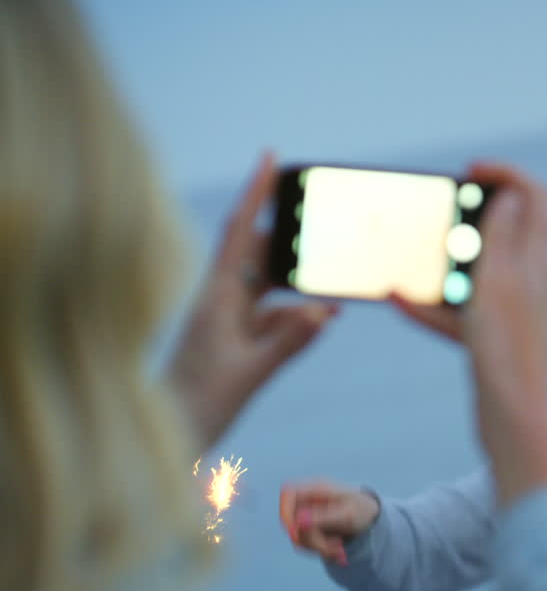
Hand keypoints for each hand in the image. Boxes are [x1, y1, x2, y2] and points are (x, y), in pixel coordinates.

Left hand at [168, 152, 337, 448]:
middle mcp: (221, 300)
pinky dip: (298, 311)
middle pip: (257, 251)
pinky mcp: (236, 339)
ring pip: (268, 283)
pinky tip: (324, 317)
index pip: (240, 232)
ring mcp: (228, 319)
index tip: (270, 157)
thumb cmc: (199, 404)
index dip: (256, 193)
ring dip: (298, 280)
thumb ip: (288, 343)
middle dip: (288, 234)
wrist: (169, 433)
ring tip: (333, 281)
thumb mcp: (249, 374)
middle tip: (319, 218)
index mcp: (217, 298)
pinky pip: (273, 313)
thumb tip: (324, 312)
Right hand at [279, 481, 380, 565]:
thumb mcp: (347, 515)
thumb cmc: (362, 510)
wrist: (370, 517)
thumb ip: (323, 517)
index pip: (288, 494)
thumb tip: (298, 521)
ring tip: (340, 551)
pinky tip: (337, 551)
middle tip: (337, 548)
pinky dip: (320, 551)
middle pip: (292, 521)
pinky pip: (304, 543)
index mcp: (318, 489)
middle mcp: (309, 499)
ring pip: (297, 536)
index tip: (296, 531)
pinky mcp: (308, 527)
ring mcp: (307, 513)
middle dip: (312, 540)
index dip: (285, 512)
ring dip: (318, 548)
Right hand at [390, 161, 546, 406]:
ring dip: (443, 260)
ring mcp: (511, 309)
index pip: (536, 196)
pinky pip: (459, 310)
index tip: (468, 171)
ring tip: (409, 255)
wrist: (513, 421)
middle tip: (435, 210)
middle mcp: (529, 280)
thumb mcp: (500, 283)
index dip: (505, 173)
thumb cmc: (507, 352)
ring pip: (475, 270)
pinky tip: (399, 301)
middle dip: (468, 214)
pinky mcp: (493, 337)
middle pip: (504, 228)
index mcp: (536, 260)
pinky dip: (431, 304)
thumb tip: (512, 194)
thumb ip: (504, 236)